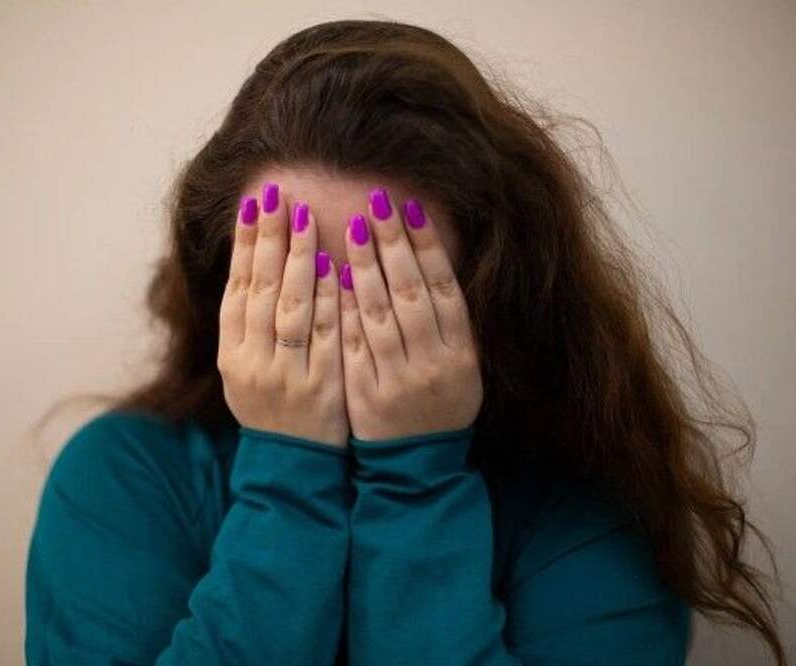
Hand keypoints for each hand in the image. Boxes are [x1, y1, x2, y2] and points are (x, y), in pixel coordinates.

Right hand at [218, 182, 349, 447]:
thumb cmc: (272, 410)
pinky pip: (323, 337)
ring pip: (289, 309)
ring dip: (296, 260)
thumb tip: (255, 265)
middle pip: (260, 291)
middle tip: (278, 195)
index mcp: (232, 355)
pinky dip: (326, 301)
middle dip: (268, 240)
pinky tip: (330, 267)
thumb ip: (249, 325)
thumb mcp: (245, 371)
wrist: (293, 466)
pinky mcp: (319, 387)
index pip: (237, 290)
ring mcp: (285, 375)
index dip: (245, 246)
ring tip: (304, 217)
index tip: (254, 204)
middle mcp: (252, 363)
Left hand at [338, 188, 481, 440]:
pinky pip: (355, 343)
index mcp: (461, 353)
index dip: (427, 247)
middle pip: (411, 293)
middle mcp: (433, 362)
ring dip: (366, 267)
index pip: (443, 288)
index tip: (410, 209)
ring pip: (381, 314)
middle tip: (378, 202)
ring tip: (353, 227)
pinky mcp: (367, 393)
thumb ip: (448, 322)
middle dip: (394, 244)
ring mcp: (399, 378)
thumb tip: (427, 263)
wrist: (417, 467)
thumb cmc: (441, 406)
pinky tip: (333, 276)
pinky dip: (345, 309)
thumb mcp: (462, 367)